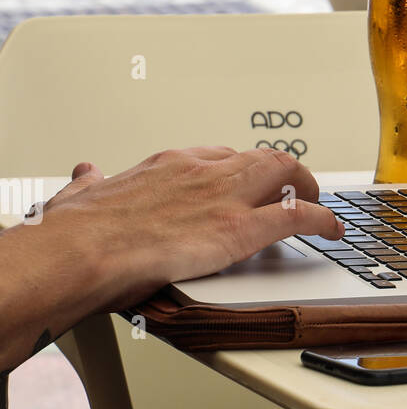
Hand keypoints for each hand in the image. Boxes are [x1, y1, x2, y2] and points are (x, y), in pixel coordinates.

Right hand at [40, 147, 343, 307]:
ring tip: (319, 204)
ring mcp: (224, 199)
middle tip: (294, 189)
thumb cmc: (73, 234)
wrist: (76, 253)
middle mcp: (202, 172)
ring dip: (308, 187)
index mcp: (168, 164)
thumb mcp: (79, 197)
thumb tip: (86, 174)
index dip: (238, 170)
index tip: (244, 182)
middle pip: (260, 158)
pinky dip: (321, 220)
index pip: (218, 155)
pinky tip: (332, 229)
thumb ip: (89, 185)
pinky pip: (296, 216)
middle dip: (283, 173)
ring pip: (286, 173)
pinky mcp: (239, 230)